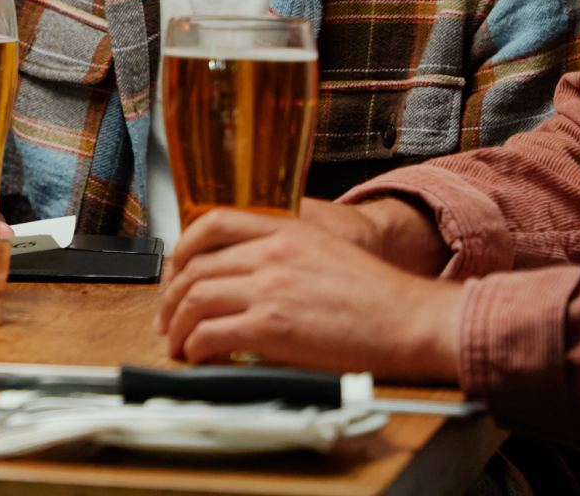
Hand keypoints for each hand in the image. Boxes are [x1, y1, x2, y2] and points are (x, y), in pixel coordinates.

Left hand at [155, 208, 462, 382]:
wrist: (411, 319)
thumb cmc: (378, 295)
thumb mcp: (325, 252)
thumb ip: (283, 254)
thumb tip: (245, 276)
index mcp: (284, 231)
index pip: (212, 224)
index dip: (183, 248)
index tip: (175, 270)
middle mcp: (270, 253)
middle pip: (195, 268)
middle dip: (172, 297)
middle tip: (168, 318)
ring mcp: (268, 288)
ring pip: (194, 300)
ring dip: (177, 326)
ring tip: (178, 343)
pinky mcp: (270, 326)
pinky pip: (210, 334)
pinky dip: (195, 347)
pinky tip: (198, 356)